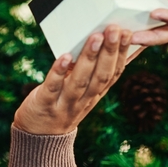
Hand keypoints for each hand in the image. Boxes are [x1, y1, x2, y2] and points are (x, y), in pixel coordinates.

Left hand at [14, 25, 131, 134]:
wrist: (39, 137)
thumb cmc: (62, 105)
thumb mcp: (84, 92)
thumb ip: (96, 72)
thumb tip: (112, 47)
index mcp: (95, 94)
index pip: (113, 74)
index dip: (122, 54)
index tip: (128, 33)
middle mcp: (84, 100)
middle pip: (100, 76)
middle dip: (109, 52)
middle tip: (114, 29)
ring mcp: (65, 103)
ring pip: (80, 81)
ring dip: (89, 59)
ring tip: (95, 37)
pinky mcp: (45, 104)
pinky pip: (52, 87)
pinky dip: (59, 72)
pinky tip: (64, 57)